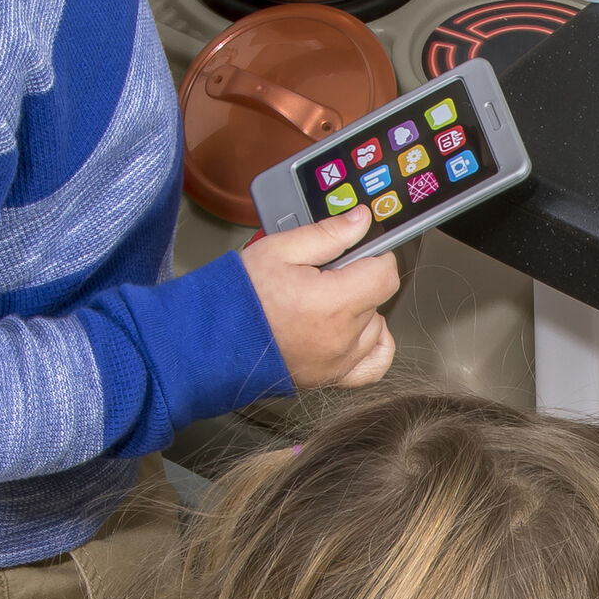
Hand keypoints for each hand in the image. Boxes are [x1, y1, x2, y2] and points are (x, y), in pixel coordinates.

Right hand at [242, 205, 398, 387]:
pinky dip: (373, 344)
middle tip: (324, 276)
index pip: (385, 274)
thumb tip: (360, 221)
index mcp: (333, 302)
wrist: (213, 340)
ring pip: (375, 326)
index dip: (375, 256)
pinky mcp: (331, 377)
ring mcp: (339, 360)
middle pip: (377, 298)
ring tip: (325, 301)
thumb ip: (327, 234)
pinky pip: (375, 363)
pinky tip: (356, 330)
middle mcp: (342, 336)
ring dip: (359, 310)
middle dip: (358, 280)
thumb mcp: (279, 249)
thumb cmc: (240, 299)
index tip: (359, 252)